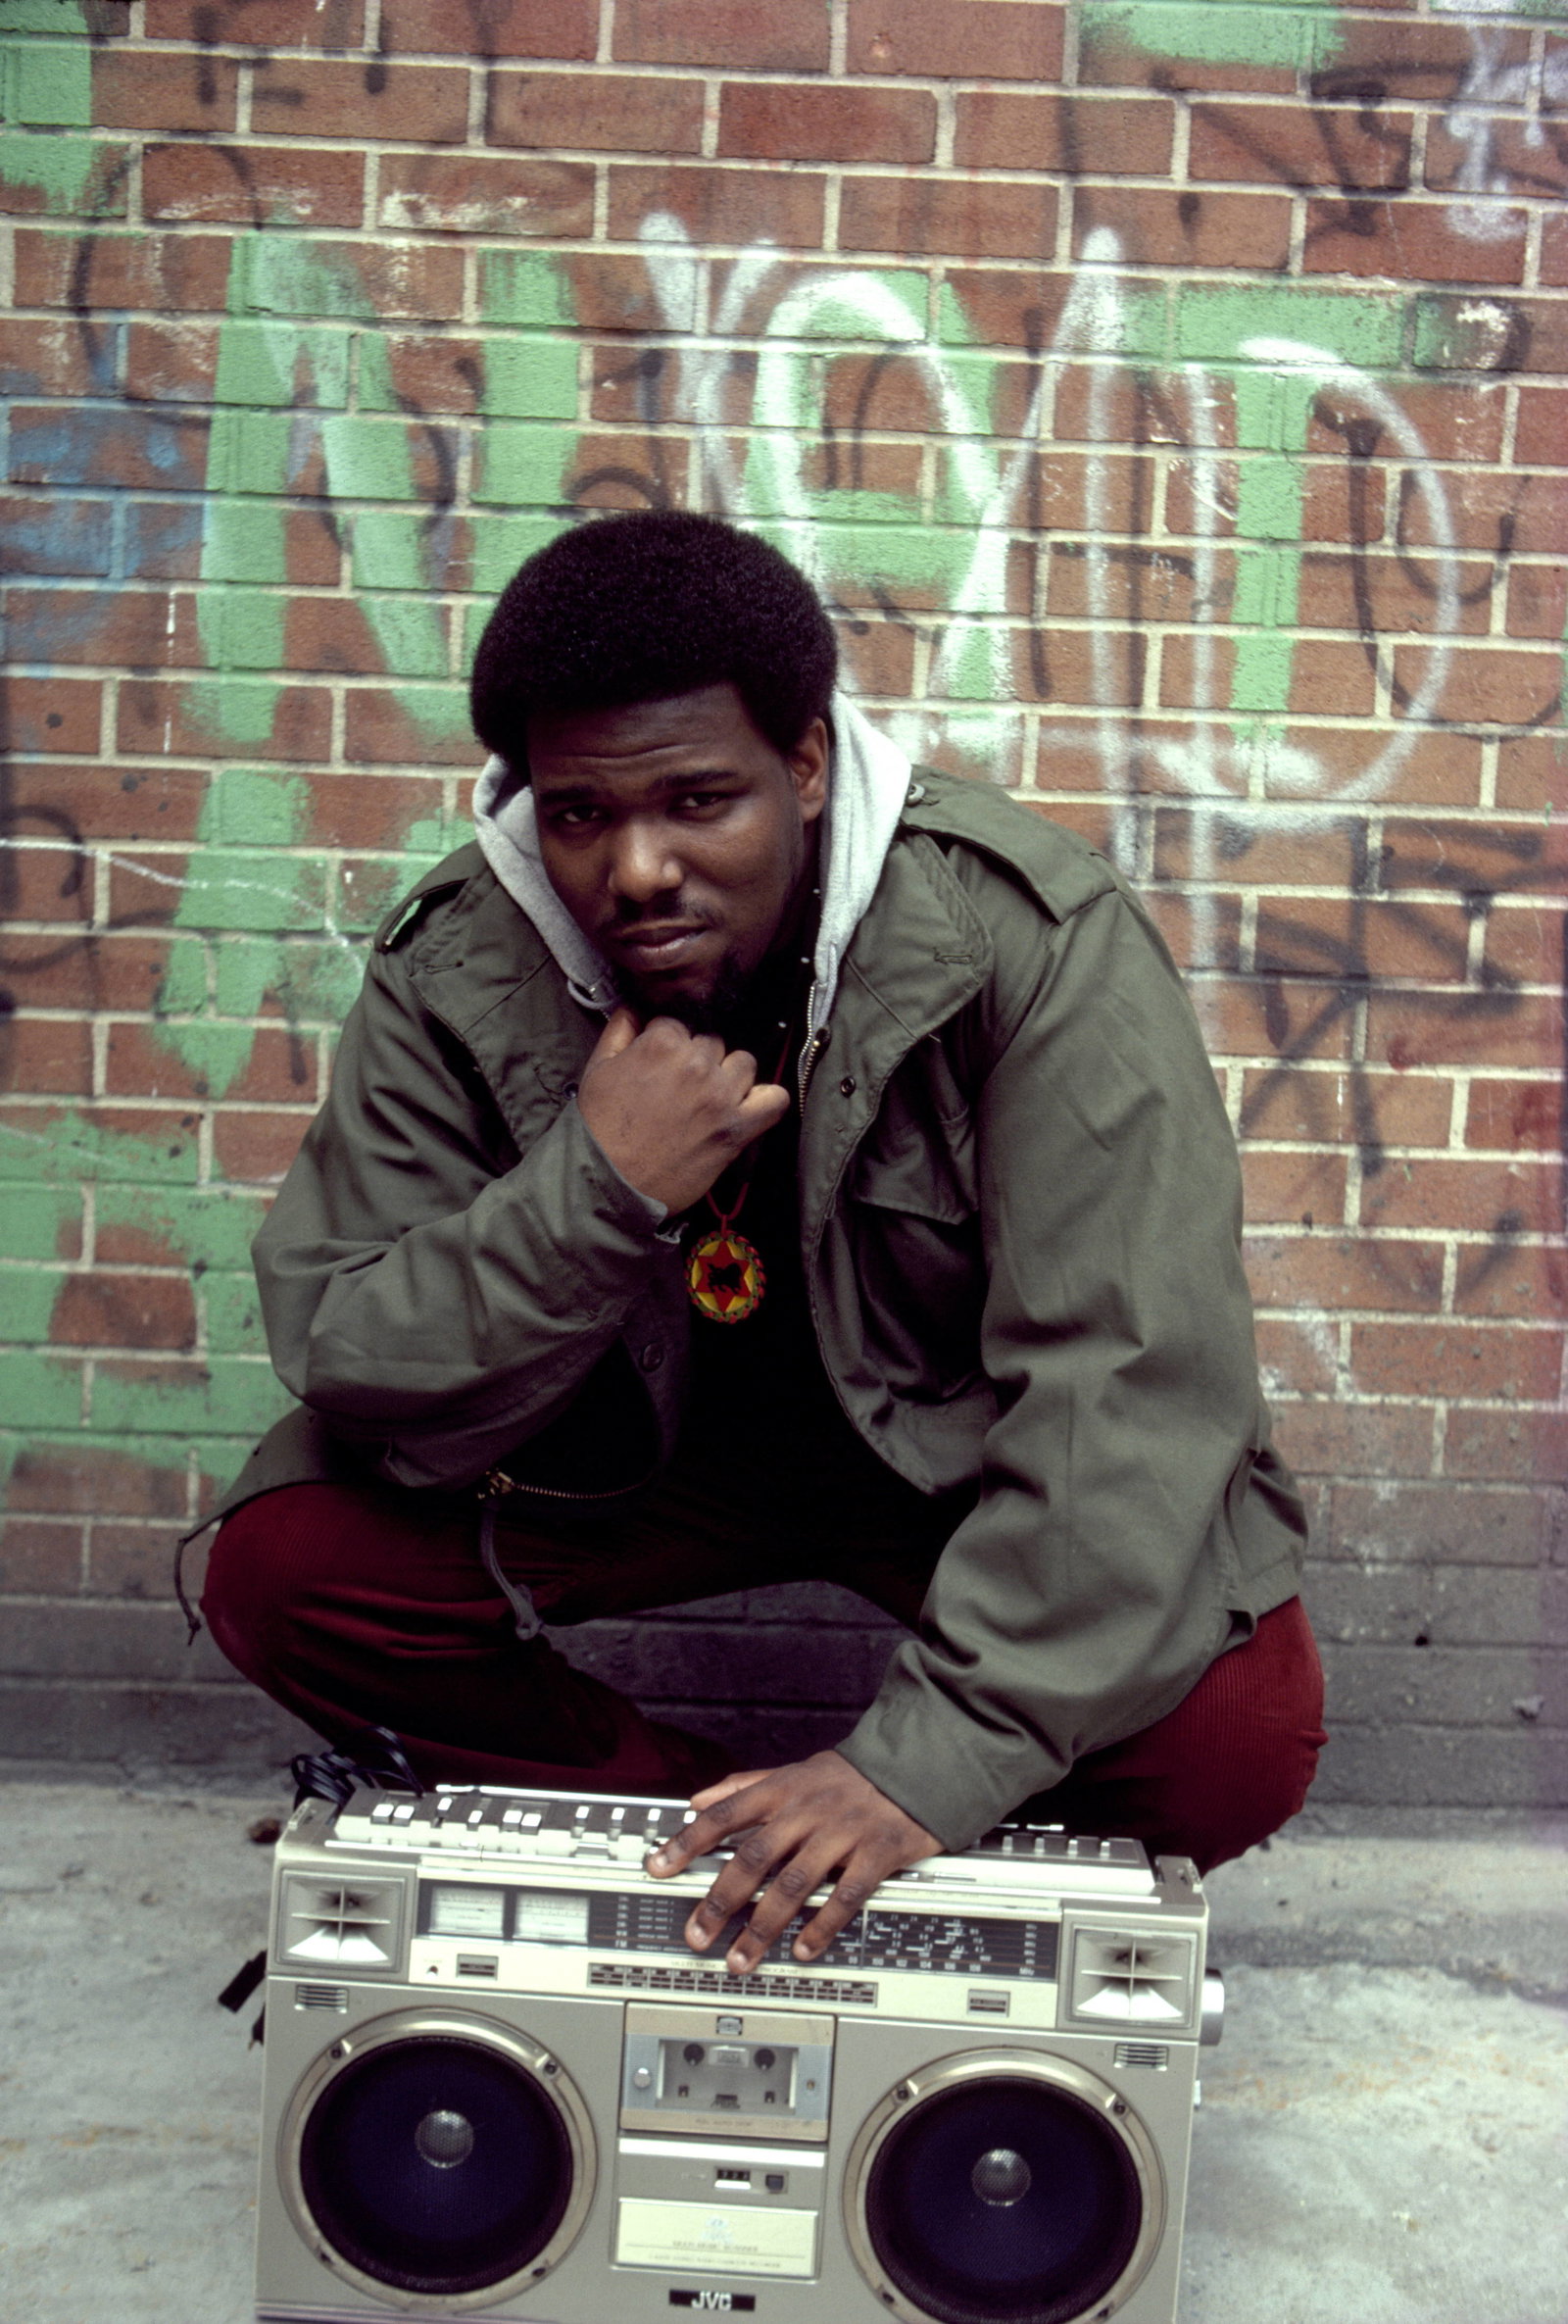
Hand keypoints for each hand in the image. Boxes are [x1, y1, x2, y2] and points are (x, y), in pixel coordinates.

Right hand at [576, 1006, 790, 1213]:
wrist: (609, 1183)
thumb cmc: (600, 1129)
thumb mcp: (597, 1068)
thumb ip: (620, 1029)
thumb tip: (635, 1008)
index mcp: (662, 1044)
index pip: (678, 1024)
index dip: (668, 1044)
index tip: (661, 1064)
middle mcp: (697, 1064)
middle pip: (713, 1042)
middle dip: (698, 1059)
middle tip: (680, 1087)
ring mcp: (721, 1096)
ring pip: (744, 1063)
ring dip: (730, 1076)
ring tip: (709, 1097)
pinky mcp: (737, 1129)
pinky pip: (775, 1100)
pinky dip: (767, 1100)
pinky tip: (748, 1105)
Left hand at [644, 1751, 939, 1973]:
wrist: (917, 1763)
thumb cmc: (850, 1776)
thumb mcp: (793, 1771)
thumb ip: (743, 1786)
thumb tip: (696, 1799)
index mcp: (783, 1790)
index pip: (724, 1814)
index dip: (688, 1840)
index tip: (657, 1866)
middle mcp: (807, 1811)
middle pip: (753, 1858)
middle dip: (720, 1900)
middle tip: (697, 1934)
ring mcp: (842, 1833)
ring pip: (794, 1884)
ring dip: (763, 1926)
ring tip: (740, 1959)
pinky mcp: (877, 1854)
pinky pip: (846, 1896)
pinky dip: (822, 1926)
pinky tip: (803, 1951)